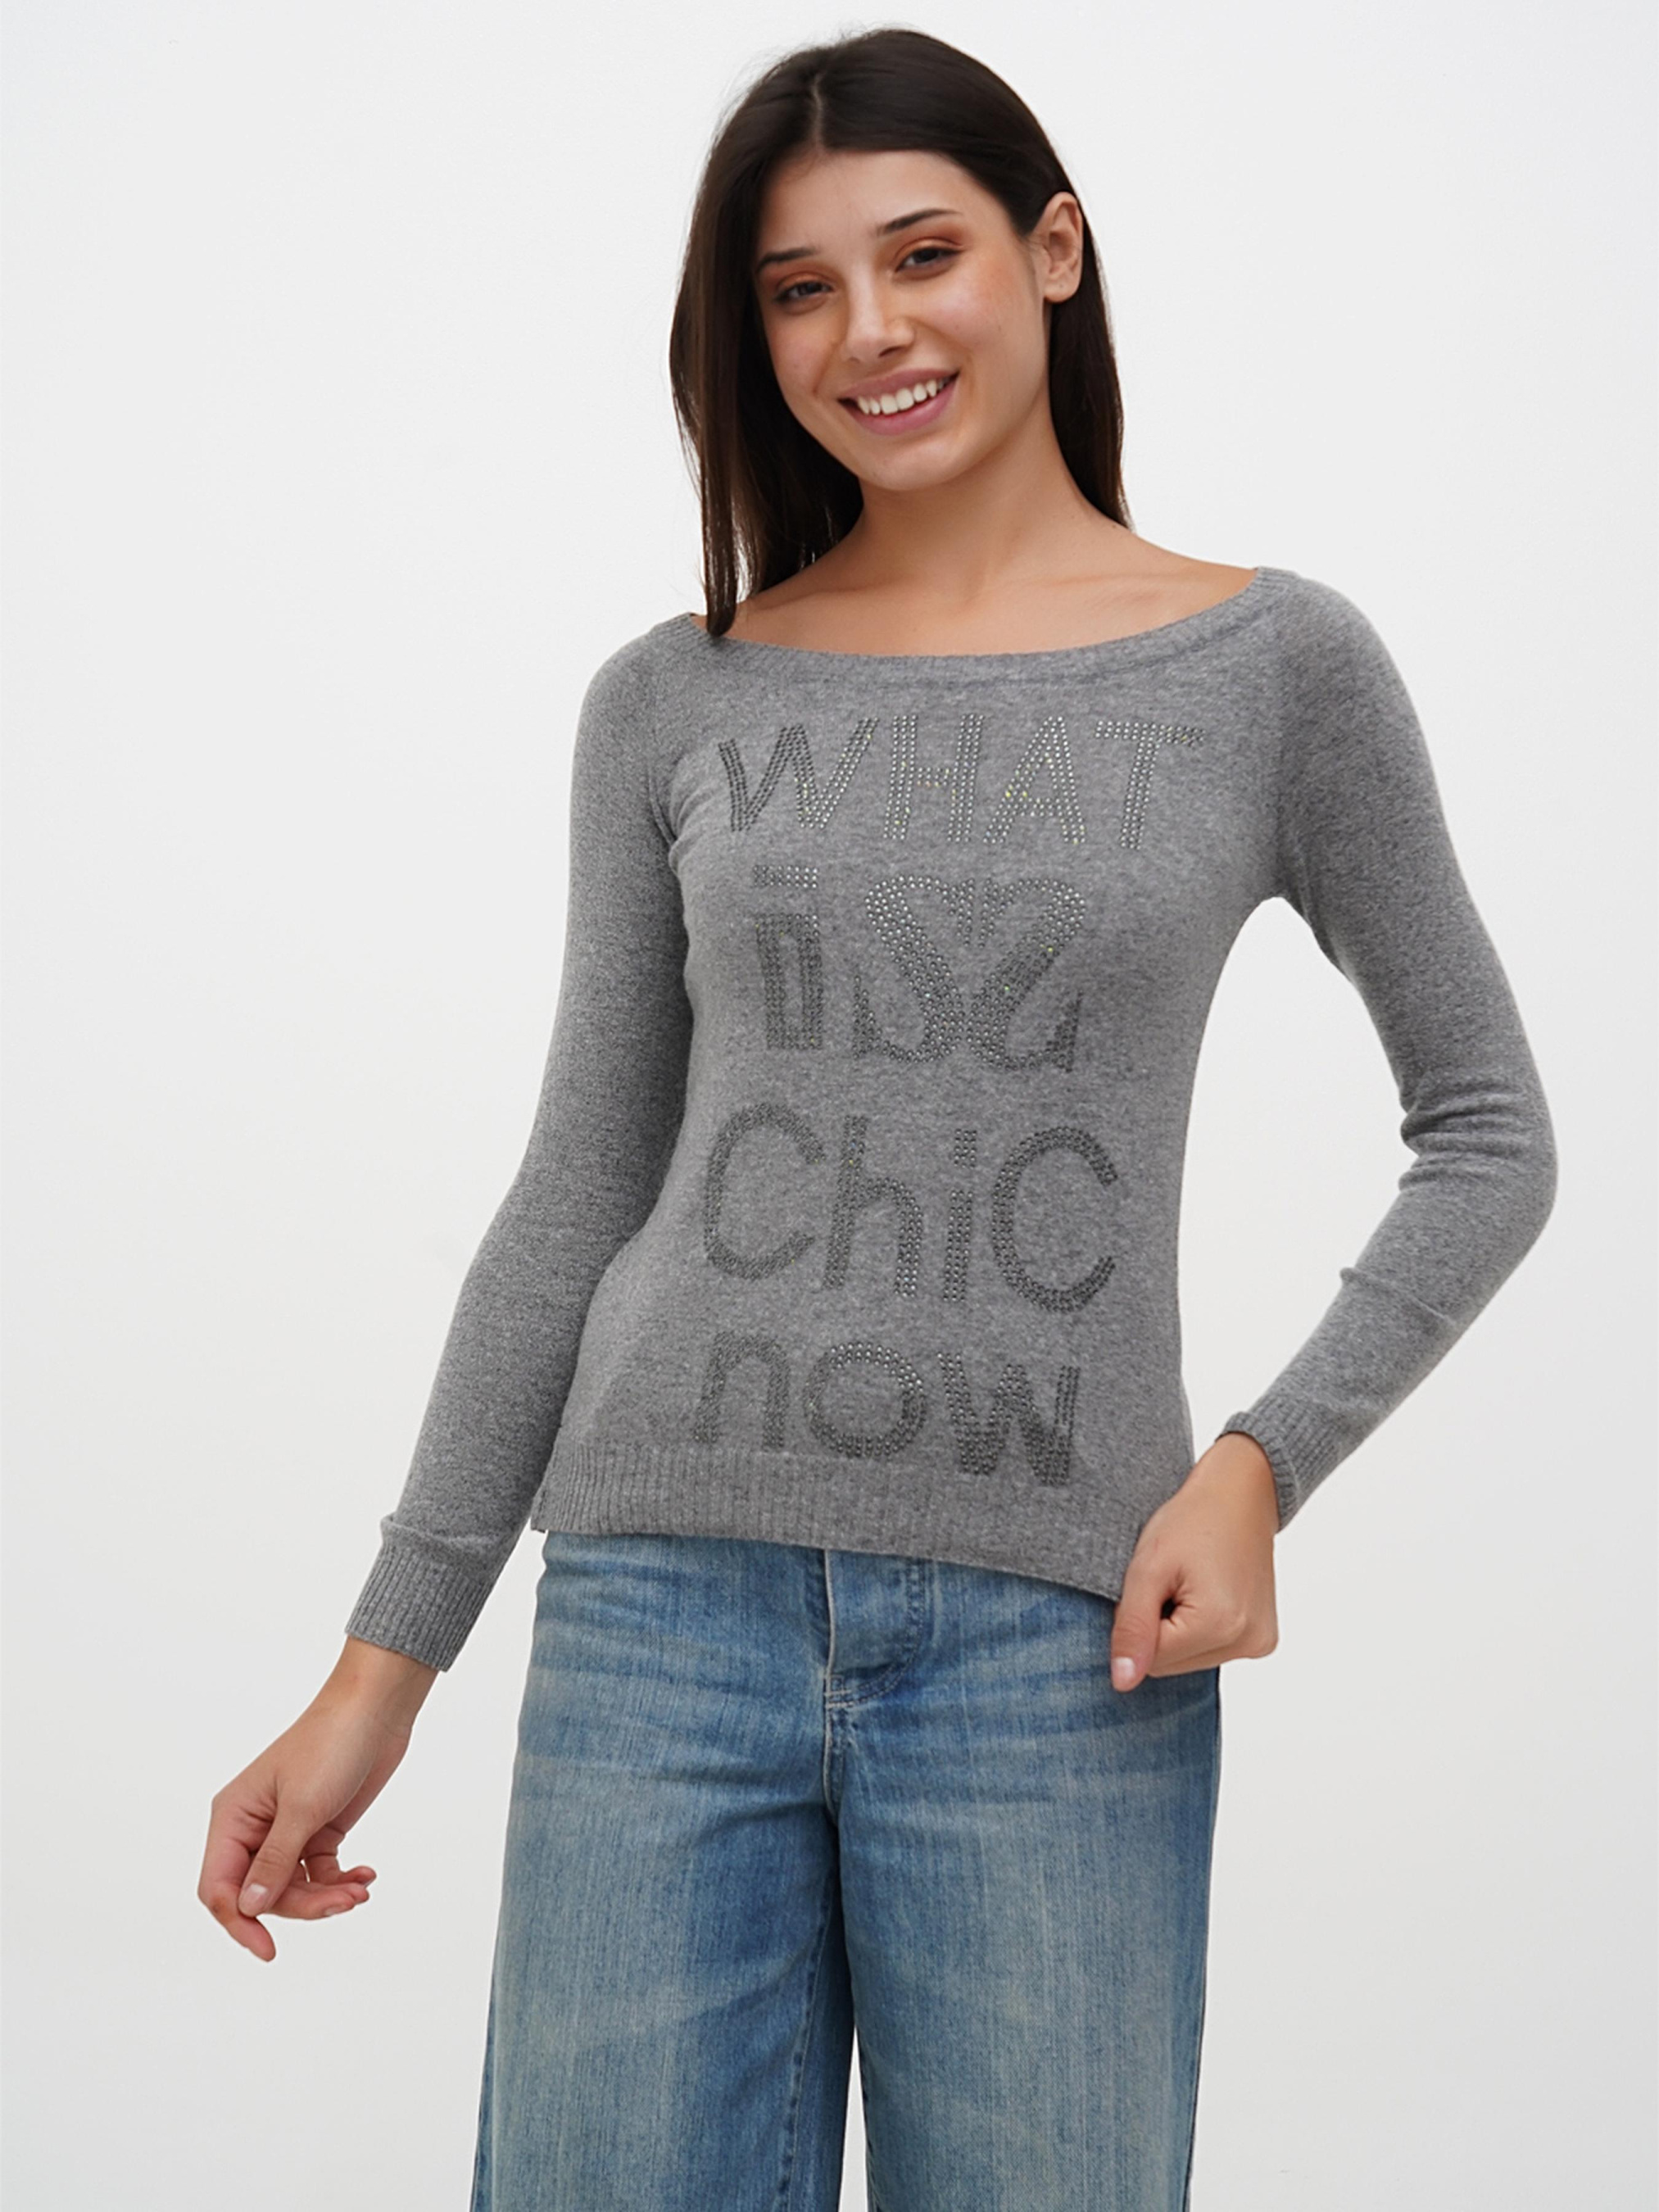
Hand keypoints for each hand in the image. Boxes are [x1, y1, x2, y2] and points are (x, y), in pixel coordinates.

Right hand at [198, 1639, 435, 1960]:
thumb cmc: (331, 1744)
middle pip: (262, 1894)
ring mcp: (287, 1830)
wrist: (375, 1710)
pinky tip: (365, 1875)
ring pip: (293, 1888)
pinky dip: (339, 1881)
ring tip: (359, 1889)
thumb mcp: (302, 1807)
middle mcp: (254, 1828)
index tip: (268, 1950)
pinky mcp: (319, 1829)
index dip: (239, 1923)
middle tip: (342, 1901)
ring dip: (325, 1896)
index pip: (220, 1888)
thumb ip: (275, 1862)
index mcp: (233, 1818)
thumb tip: (248, 1909)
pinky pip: (319, 1873)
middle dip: (302, 1906)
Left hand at [1109, 1432, 1280, 1689]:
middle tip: (1171, 1582)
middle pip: (1171, 1665)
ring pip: (1189, 1661)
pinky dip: (1199, 1629)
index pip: (1151, 1659)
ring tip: (1189, 1584)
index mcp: (1220, 1625)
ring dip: (1178, 1630)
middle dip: (1159, 1628)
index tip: (1155, 1584)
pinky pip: (1212, 1650)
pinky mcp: (1263, 1639)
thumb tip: (1122, 1683)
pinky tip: (1207, 1593)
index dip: (1139, 1621)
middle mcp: (1247, 1642)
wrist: (1242, 1493)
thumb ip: (1133, 1628)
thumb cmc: (1193, 1520)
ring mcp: (1259, 1643)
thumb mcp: (1148, 1568)